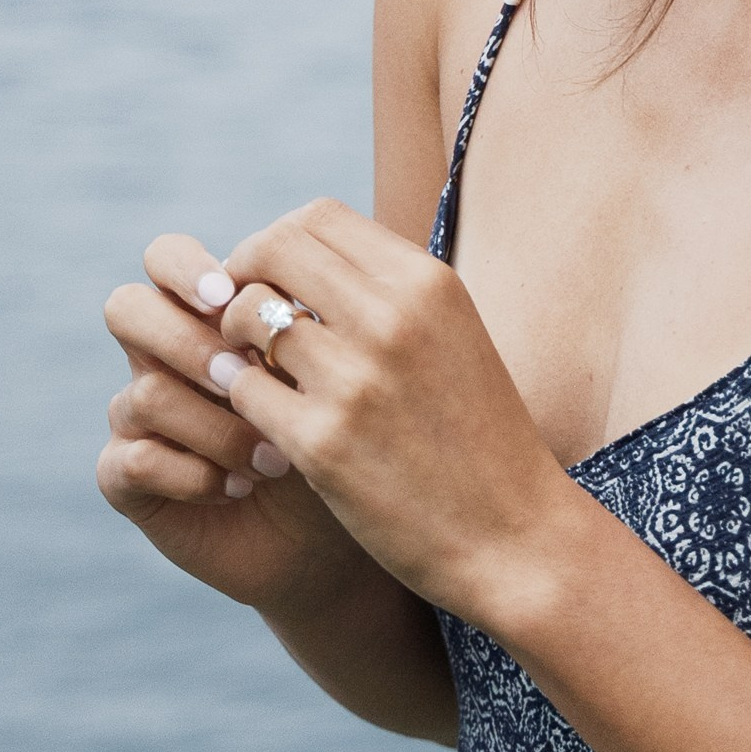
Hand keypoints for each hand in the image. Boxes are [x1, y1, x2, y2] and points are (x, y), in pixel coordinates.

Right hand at [99, 231, 381, 625]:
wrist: (331, 532)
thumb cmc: (349, 435)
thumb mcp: (343, 369)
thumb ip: (314, 316)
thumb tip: (304, 274)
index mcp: (207, 314)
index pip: (168, 259)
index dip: (187, 267)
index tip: (230, 295)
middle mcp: (164, 356)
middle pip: (128, 309)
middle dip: (183, 338)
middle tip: (237, 373)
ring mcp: (138, 416)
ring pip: (146, 391)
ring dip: (217, 425)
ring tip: (276, 458)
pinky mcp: (127, 477)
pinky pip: (134, 458)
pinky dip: (193, 473)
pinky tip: (239, 486)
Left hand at [206, 199, 577, 626]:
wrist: (515, 536)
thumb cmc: (478, 436)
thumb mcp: (453, 335)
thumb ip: (388, 292)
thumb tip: (304, 254)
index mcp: (427, 283)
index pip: (317, 215)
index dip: (276, 241)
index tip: (270, 281)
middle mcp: (393, 317)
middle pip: (273, 247)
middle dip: (243, 278)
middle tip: (242, 320)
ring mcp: (356, 381)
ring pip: (247, 316)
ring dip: (235, 342)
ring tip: (254, 372)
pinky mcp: (323, 444)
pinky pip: (243, 389)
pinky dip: (242, 400)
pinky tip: (263, 425)